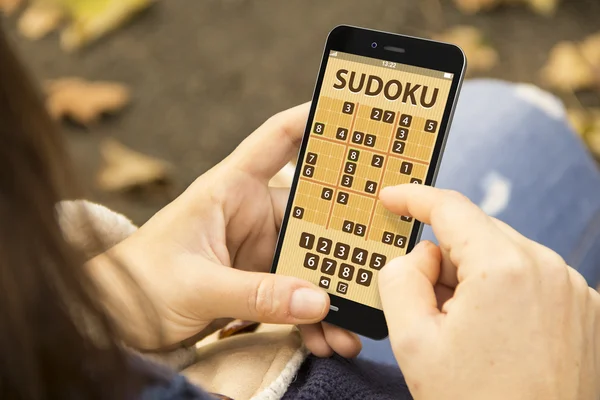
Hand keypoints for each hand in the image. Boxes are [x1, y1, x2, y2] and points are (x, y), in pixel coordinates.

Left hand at [90, 103, 360, 356]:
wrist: (114, 320)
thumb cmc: (138, 283)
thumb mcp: (195, 286)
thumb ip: (254, 293)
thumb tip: (317, 300)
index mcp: (230, 189)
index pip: (277, 139)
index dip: (315, 120)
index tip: (358, 118)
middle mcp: (251, 213)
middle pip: (312, 211)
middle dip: (344, 238)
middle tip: (379, 257)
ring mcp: (258, 249)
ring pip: (310, 259)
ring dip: (332, 289)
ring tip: (352, 325)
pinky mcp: (258, 281)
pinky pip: (297, 293)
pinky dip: (313, 315)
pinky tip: (328, 338)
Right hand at [377, 185, 599, 399]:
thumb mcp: (413, 341)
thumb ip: (401, 278)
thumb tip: (422, 255)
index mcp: (504, 268)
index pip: (450, 207)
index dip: (413, 198)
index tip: (391, 198)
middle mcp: (548, 268)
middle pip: (477, 235)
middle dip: (444, 258)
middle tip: (427, 306)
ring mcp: (573, 289)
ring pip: (503, 256)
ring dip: (474, 279)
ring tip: (465, 333)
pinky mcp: (585, 309)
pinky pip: (531, 279)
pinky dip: (504, 293)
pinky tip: (495, 337)